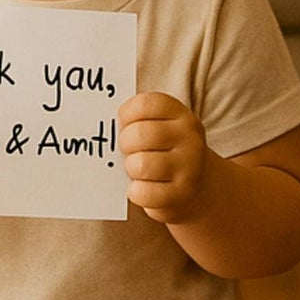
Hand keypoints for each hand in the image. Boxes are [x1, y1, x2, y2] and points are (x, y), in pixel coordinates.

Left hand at [119, 90, 208, 224]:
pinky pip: (144, 193)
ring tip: (135, 169)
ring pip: (141, 165)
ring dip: (130, 168)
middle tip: (127, 150)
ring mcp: (188, 168)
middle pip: (140, 134)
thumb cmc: (164, 151)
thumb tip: (103, 126)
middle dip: (125, 143)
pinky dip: (135, 192)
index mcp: (180, 115)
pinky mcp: (181, 195)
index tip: (123, 123)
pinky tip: (141, 188)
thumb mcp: (160, 127)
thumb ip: (138, 121)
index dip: (126, 114)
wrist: (196, 187)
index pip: (145, 104)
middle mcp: (189, 138)